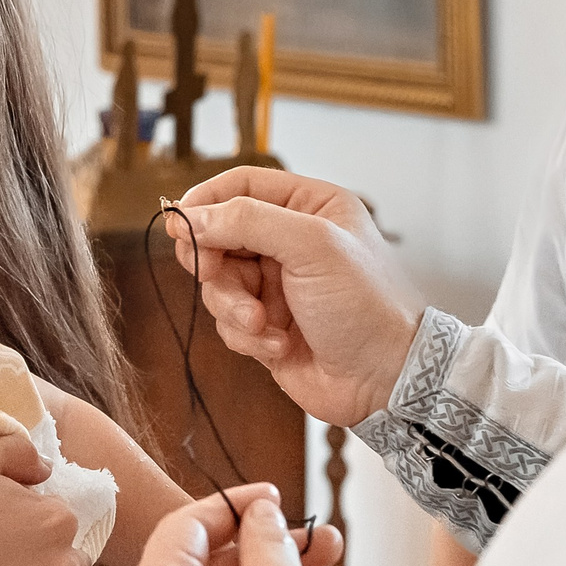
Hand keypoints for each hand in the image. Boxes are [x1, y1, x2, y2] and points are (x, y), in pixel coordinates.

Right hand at [166, 168, 424, 425]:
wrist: (387, 379)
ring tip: (265, 324)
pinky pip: (228, 322)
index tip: (178, 224)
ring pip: (218, 283)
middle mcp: (291, 241)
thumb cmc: (366, 305)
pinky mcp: (267, 325)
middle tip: (219, 277)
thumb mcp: (311, 246)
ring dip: (234, 307)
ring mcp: (277, 285)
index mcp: (309, 207)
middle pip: (219, 236)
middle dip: (216, 264)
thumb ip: (247, 221)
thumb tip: (189, 216)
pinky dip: (247, 337)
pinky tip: (281, 346)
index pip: (240, 185)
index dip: (205, 201)